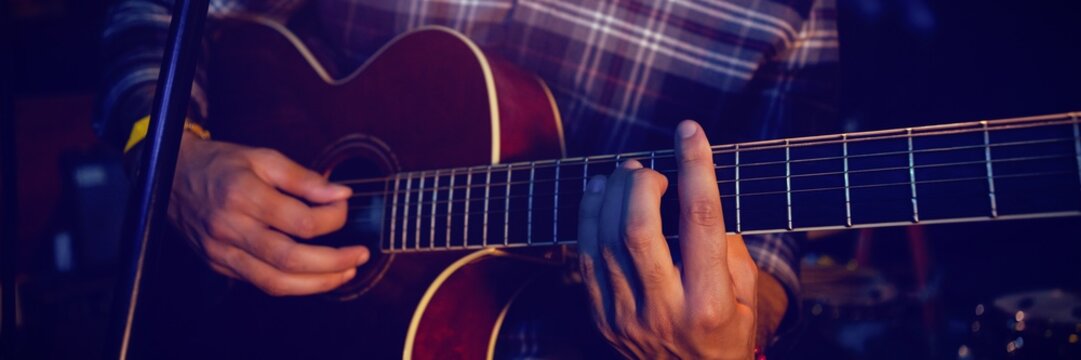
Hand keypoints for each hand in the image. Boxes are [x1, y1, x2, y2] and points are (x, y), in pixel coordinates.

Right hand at [169, 132, 368, 295]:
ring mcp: (221, 251)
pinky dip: (293, 284)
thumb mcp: (262, 157)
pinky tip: (315, 276)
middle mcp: (230, 227)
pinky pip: (260, 283)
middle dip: (332, 262)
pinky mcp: (218, 264)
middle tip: (360, 255)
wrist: (170, 176)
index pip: (300, 221)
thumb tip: (342, 195)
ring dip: (317, 284)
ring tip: (346, 273)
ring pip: (275, 282)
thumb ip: (303, 178)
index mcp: (243, 195)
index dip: (332, 220)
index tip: (345, 209)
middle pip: (289, 259)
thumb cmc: (221, 164)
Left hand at [577, 120, 757, 358]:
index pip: (701, 221)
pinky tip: (599, 193)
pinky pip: (584, 257)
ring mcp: (625, 316)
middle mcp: (665, 310)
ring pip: (605, 239)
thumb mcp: (745, 296)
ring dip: (612, 195)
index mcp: (710, 302)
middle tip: (649, 168)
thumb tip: (698, 191)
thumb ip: (727, 246)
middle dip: (641, 184)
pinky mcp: (600, 316)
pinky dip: (588, 217)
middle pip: (639, 229)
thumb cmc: (726, 333)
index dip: (695, 167)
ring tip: (626, 172)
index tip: (690, 131)